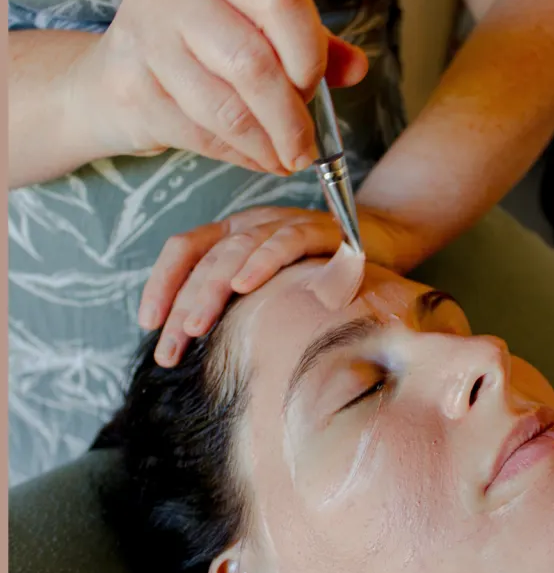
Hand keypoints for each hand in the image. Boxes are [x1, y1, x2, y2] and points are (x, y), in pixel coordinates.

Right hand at [71, 0, 367, 174]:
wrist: (116, 73)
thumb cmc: (203, 46)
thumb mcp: (259, 29)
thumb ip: (312, 44)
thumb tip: (357, 68)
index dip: (308, 53)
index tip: (313, 88)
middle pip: (253, 63)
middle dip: (289, 118)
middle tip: (305, 147)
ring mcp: (145, 35)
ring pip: (225, 107)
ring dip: (266, 144)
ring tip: (285, 159)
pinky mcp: (130, 87)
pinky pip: (199, 133)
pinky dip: (238, 155)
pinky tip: (256, 159)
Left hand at [139, 206, 428, 366]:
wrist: (385, 240)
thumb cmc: (324, 271)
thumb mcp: (276, 286)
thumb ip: (245, 302)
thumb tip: (199, 345)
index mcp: (233, 233)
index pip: (184, 249)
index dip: (161, 283)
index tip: (149, 324)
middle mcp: (253, 223)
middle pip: (205, 257)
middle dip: (181, 305)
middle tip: (169, 349)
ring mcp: (284, 223)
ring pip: (236, 250)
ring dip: (211, 290)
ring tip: (195, 327)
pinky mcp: (320, 229)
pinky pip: (286, 241)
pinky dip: (263, 261)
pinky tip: (246, 286)